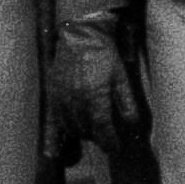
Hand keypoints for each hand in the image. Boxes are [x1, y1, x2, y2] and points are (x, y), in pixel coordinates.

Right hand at [52, 30, 146, 153]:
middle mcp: (76, 100)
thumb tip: (132, 123)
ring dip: (82, 134)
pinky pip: (54, 121)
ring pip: (71, 128)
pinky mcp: (52, 94)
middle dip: (97, 137)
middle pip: (87, 130)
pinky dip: (58, 134)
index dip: (109, 142)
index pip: (102, 128)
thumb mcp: (120, 77)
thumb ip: (126, 102)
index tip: (115, 148)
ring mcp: (62, 98)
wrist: (80, 35)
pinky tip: (57, 147)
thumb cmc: (103, 54)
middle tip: (106, 136)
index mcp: (95, 96)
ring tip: (91, 131)